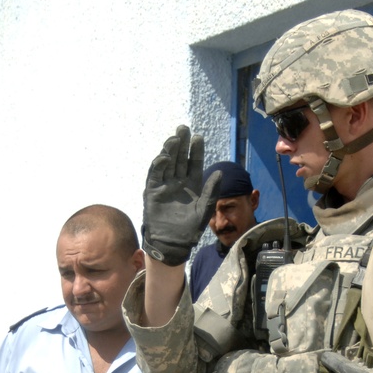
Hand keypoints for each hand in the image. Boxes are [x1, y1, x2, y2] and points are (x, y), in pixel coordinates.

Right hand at [142, 124, 221, 265]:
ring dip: (170, 150)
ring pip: (167, 163)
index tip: (198, 137)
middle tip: (184, 128)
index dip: (196, 150)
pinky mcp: (153, 192)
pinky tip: (165, 157)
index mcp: (191, 184)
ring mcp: (164, 185)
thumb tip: (220, 172)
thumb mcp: (205, 210)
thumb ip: (211, 191)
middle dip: (182, 143)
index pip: (194, 162)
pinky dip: (159, 165)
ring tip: (175, 139)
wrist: (173, 243)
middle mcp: (177, 182)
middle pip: (180, 158)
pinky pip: (155, 175)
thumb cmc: (190, 229)